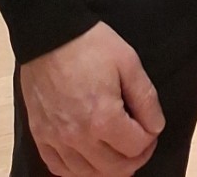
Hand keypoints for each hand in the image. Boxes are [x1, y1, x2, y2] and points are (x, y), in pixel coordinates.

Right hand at [19, 20, 164, 176]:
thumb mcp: (128, 62)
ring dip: (108, 169)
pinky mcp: (41, 135)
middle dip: (135, 158)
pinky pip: (59, 168)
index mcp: (103, 118)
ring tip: (117, 151)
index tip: (151, 127)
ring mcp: (57, 139)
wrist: (50, 34)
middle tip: (140, 141)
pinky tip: (88, 159)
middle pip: (114, 169)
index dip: (150, 139)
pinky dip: (77, 170)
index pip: (136, 148)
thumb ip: (145, 98)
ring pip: (88, 175)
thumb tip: (155, 127)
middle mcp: (79, 137)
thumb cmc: (90, 44)